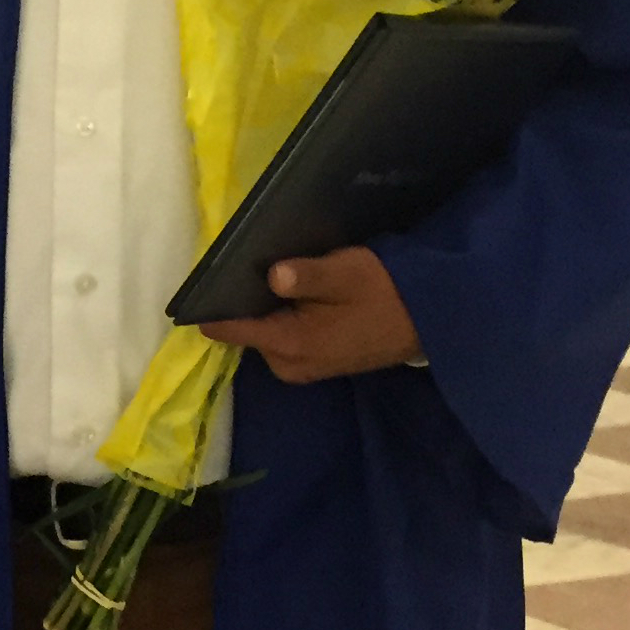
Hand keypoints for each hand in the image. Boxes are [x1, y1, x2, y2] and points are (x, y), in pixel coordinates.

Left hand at [200, 247, 422, 384]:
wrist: (429, 322)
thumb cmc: (386, 293)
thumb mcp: (348, 274)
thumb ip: (307, 277)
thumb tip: (272, 276)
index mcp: (290, 344)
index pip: (229, 328)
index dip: (211, 303)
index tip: (200, 277)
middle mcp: (286, 364)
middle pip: (244, 328)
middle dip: (242, 298)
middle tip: (251, 262)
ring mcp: (299, 367)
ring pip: (262, 331)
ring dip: (263, 306)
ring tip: (272, 271)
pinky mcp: (311, 363)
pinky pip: (279, 336)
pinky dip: (280, 315)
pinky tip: (293, 292)